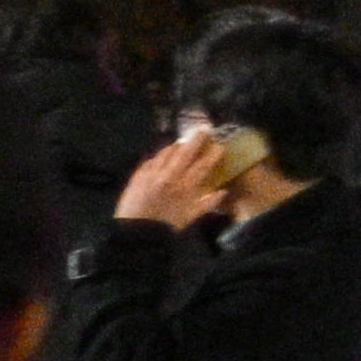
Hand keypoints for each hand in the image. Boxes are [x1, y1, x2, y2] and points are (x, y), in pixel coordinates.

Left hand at [114, 131, 246, 232]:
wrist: (137, 232)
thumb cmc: (167, 226)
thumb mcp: (191, 217)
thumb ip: (208, 203)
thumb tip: (223, 192)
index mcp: (185, 186)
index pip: (203, 164)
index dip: (213, 153)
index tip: (220, 145)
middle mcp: (170, 176)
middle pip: (185, 151)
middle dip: (196, 139)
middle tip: (203, 129)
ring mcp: (152, 173)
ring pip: (166, 152)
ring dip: (176, 145)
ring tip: (182, 141)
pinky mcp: (138, 175)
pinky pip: (151, 160)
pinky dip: (158, 157)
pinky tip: (161, 157)